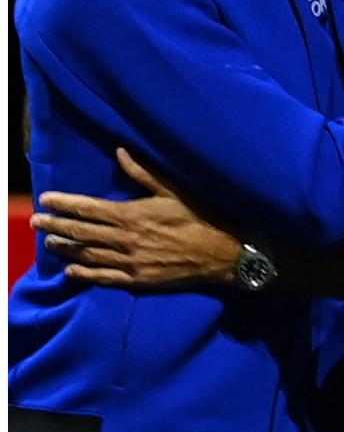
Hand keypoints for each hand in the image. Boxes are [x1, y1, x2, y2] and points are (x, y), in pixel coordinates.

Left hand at [31, 147, 241, 288]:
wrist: (221, 252)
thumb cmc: (201, 216)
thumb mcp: (174, 190)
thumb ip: (144, 173)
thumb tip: (120, 152)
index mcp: (132, 215)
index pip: (88, 208)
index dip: (64, 204)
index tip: (46, 199)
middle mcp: (125, 239)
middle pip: (81, 232)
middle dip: (55, 226)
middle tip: (35, 222)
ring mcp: (129, 261)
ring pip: (88, 254)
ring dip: (65, 248)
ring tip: (49, 243)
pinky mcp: (137, 280)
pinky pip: (103, 277)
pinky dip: (84, 273)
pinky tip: (71, 271)